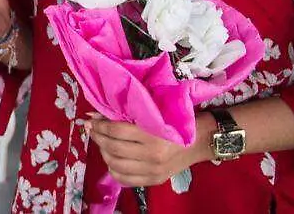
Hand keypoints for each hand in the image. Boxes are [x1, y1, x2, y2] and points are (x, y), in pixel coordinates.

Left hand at [88, 114, 203, 186]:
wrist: (201, 141)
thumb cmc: (178, 122)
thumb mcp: (155, 114)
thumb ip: (129, 114)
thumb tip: (97, 113)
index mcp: (153, 135)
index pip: (117, 131)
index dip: (100, 125)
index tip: (91, 119)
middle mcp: (152, 156)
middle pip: (114, 148)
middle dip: (98, 137)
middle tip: (92, 129)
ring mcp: (153, 170)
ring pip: (116, 165)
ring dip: (103, 152)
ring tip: (101, 143)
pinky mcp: (154, 180)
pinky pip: (125, 180)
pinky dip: (113, 170)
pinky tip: (111, 160)